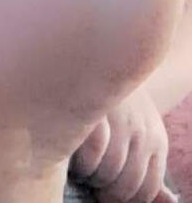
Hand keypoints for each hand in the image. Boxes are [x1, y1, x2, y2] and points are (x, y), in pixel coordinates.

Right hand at [69, 86, 177, 201]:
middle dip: (108, 193)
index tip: (106, 196)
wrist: (105, 57)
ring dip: (93, 179)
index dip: (126, 199)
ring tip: (83, 172)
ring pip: (108, 172)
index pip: (147, 188)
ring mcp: (119, 121)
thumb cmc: (119, 103)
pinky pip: (92, 151)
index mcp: (157, 140)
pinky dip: (83, 162)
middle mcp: (142, 132)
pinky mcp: (95, 110)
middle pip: (127, 184)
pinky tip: (74, 159)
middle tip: (93, 185)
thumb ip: (151, 166)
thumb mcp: (142, 131)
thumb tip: (169, 202)